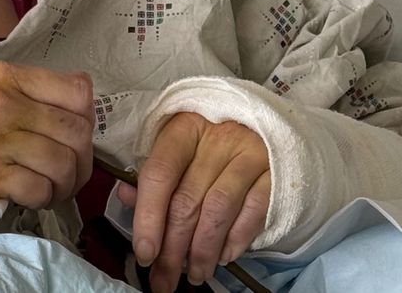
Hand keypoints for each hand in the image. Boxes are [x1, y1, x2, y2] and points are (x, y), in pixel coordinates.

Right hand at [0, 60, 93, 209]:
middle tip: (72, 169)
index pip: (77, 92)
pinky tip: (33, 193)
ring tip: (54, 185)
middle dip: (83, 159)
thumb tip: (86, 106)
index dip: (87, 117)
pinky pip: (40, 189)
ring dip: (67, 183)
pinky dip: (44, 197)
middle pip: (77, 132)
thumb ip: (37, 90)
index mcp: (6, 75)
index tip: (76, 133)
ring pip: (63, 164)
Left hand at [118, 112, 270, 291]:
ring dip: (203, 251)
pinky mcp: (274, 172)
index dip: (148, 217)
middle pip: (187, 200)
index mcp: (184, 127)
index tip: (145, 253)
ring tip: (194, 274)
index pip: (160, 174)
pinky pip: (253, 212)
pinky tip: (223, 256)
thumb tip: (126, 197)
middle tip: (164, 279)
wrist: (261, 124)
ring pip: (218, 210)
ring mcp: (249, 153)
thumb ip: (154, 174)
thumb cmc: (210, 140)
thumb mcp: (178, 145)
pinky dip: (236, 240)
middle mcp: (218, 138)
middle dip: (173, 249)